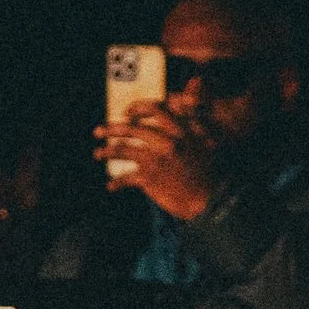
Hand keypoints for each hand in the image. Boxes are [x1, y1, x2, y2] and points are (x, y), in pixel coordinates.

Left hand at [94, 100, 217, 223]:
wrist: (211, 200)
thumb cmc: (210, 172)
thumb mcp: (207, 142)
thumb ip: (193, 125)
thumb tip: (185, 108)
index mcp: (180, 129)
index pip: (155, 110)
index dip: (138, 108)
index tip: (126, 112)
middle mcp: (166, 141)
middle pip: (133, 129)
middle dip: (112, 129)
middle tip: (98, 131)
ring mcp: (156, 159)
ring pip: (124, 150)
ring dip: (107, 151)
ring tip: (98, 153)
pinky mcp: (149, 178)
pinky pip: (127, 178)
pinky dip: (117, 183)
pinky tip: (110, 186)